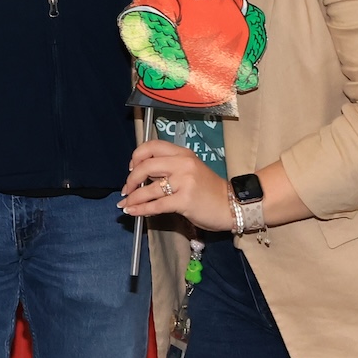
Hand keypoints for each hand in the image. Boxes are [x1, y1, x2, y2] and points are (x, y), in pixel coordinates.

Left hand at [119, 139, 233, 231]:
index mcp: (183, 153)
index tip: (131, 168)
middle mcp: (183, 164)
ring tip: (125, 204)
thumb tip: (141, 177)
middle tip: (126, 189)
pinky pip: (156, 205)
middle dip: (131, 179)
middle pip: (145, 166)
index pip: (152, 146)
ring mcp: (184, 182)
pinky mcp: (184, 200)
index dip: (136, 156)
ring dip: (132, 198)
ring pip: (148, 188)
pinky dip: (140, 209)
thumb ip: (169, 169)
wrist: (232, 205)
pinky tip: (133, 212)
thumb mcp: (190, 170)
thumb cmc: (209, 190)